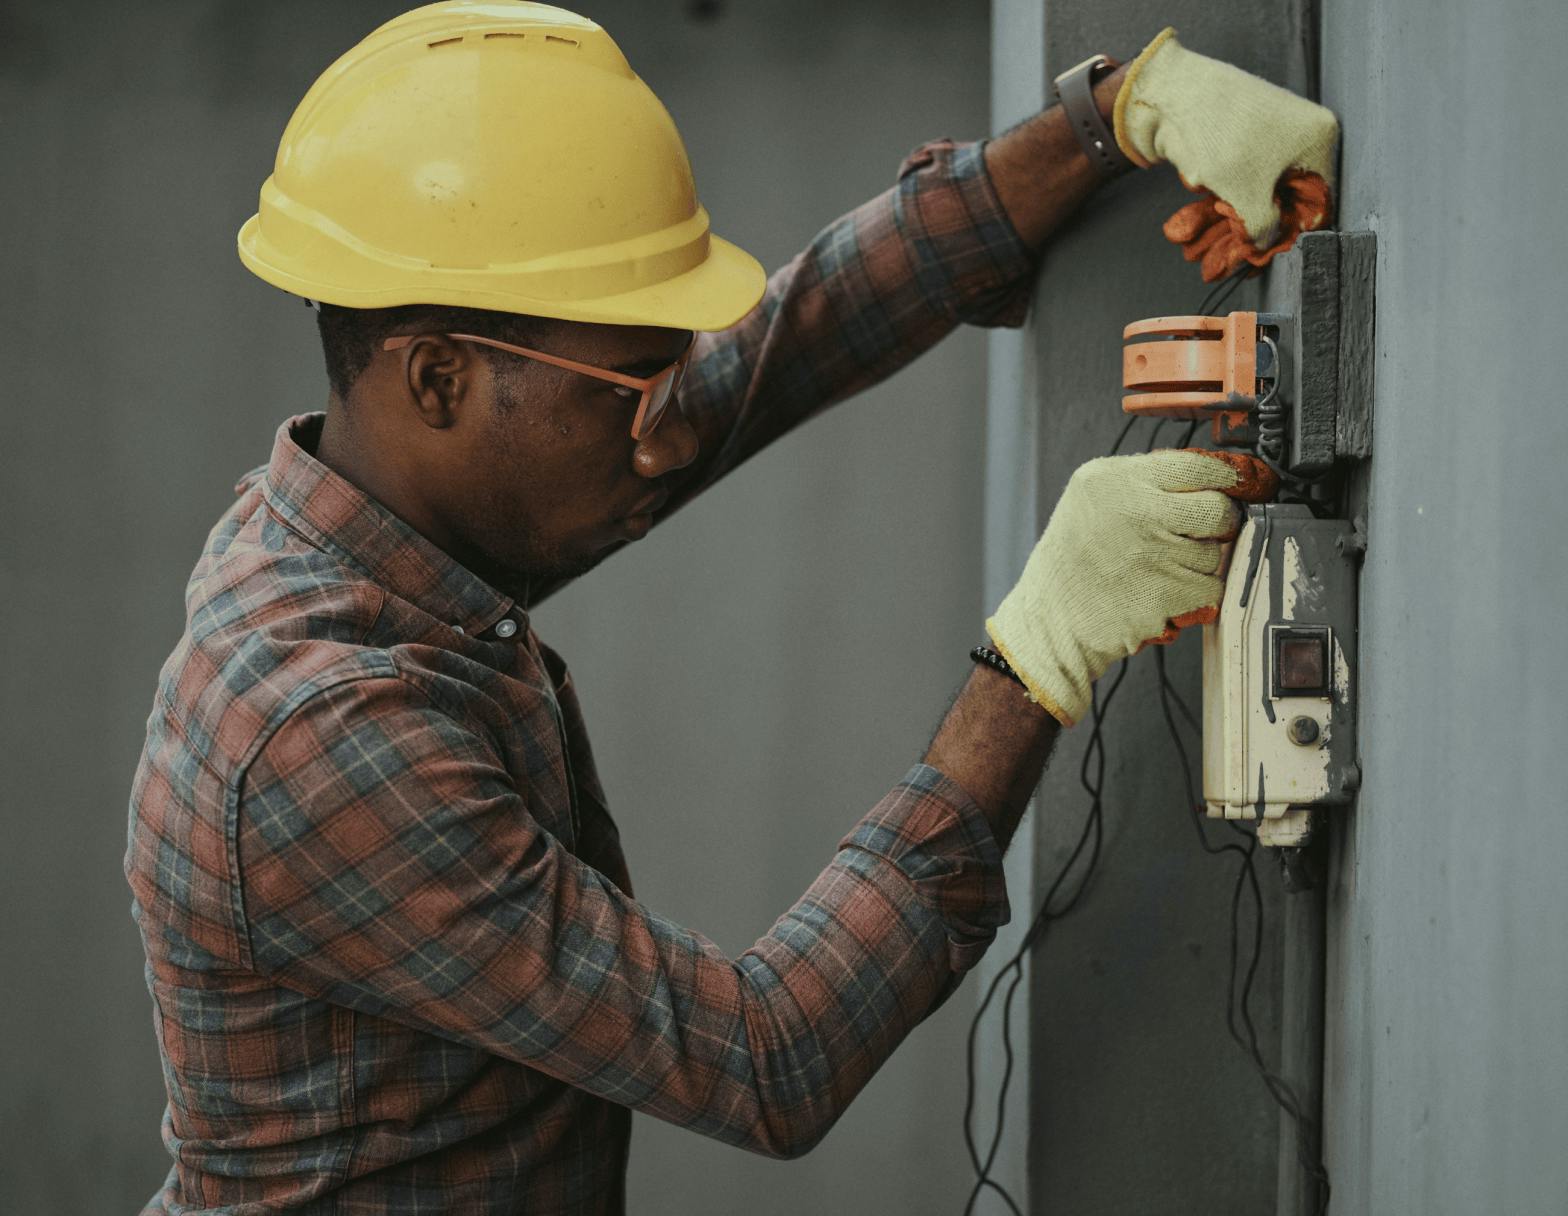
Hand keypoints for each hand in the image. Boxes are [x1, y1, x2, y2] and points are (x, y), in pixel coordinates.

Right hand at [985, 450, 1275, 726]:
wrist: (1050, 621)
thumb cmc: (1071, 563)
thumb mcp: (1091, 498)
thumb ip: (1145, 481)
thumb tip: (1215, 476)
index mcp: (1115, 479)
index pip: (1198, 464)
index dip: (1231, 476)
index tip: (1247, 484)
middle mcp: (1136, 510)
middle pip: (1219, 508)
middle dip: (1218, 525)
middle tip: (1196, 536)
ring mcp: (1155, 552)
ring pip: (1217, 552)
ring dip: (1200, 564)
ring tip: (1161, 571)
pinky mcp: (1168, 593)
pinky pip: (1213, 588)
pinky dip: (1198, 595)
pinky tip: (1167, 593)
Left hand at [1113, 27, 1339, 278]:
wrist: (1172, 93)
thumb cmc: (1219, 134)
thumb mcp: (1247, 194)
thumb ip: (1263, 228)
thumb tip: (1265, 247)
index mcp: (1318, 140)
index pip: (1317, 202)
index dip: (1289, 235)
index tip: (1263, 259)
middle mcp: (1298, 136)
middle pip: (1279, 201)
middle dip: (1246, 235)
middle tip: (1224, 264)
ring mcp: (1266, 138)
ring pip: (1249, 195)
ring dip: (1222, 228)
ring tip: (1198, 256)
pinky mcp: (1236, 142)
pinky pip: (1231, 182)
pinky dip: (1211, 207)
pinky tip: (1189, 234)